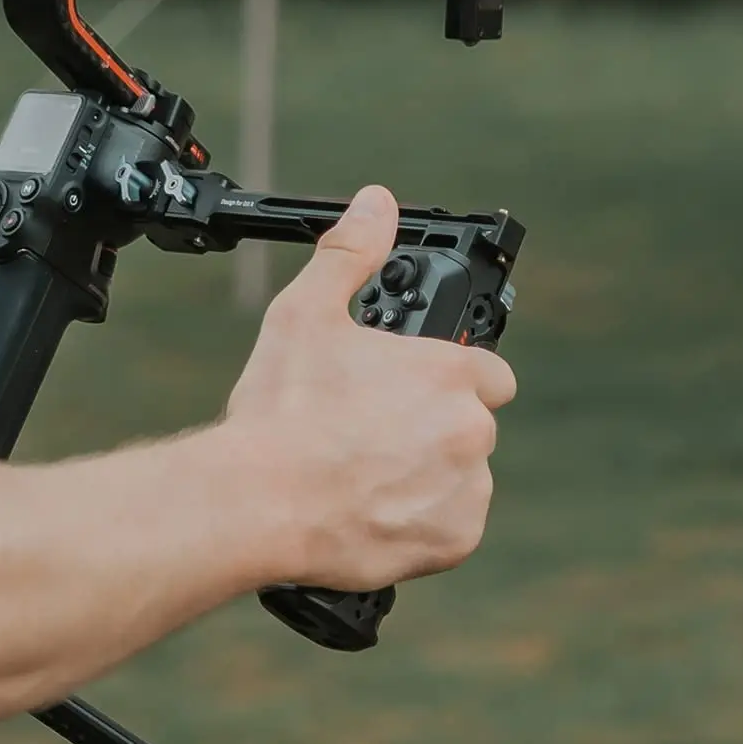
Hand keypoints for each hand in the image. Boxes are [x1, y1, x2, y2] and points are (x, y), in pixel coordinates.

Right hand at [222, 186, 515, 592]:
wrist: (259, 501)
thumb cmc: (281, 409)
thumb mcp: (307, 312)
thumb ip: (351, 251)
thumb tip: (376, 203)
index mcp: (447, 372)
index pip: (483, 370)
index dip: (442, 377)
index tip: (402, 389)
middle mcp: (470, 430)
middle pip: (467, 424)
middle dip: (428, 427)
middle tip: (365, 432)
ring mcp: (467, 489)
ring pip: (459, 476)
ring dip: (425, 475)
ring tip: (358, 474)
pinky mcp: (454, 541)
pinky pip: (449, 528)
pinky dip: (418, 522)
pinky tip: (368, 509)